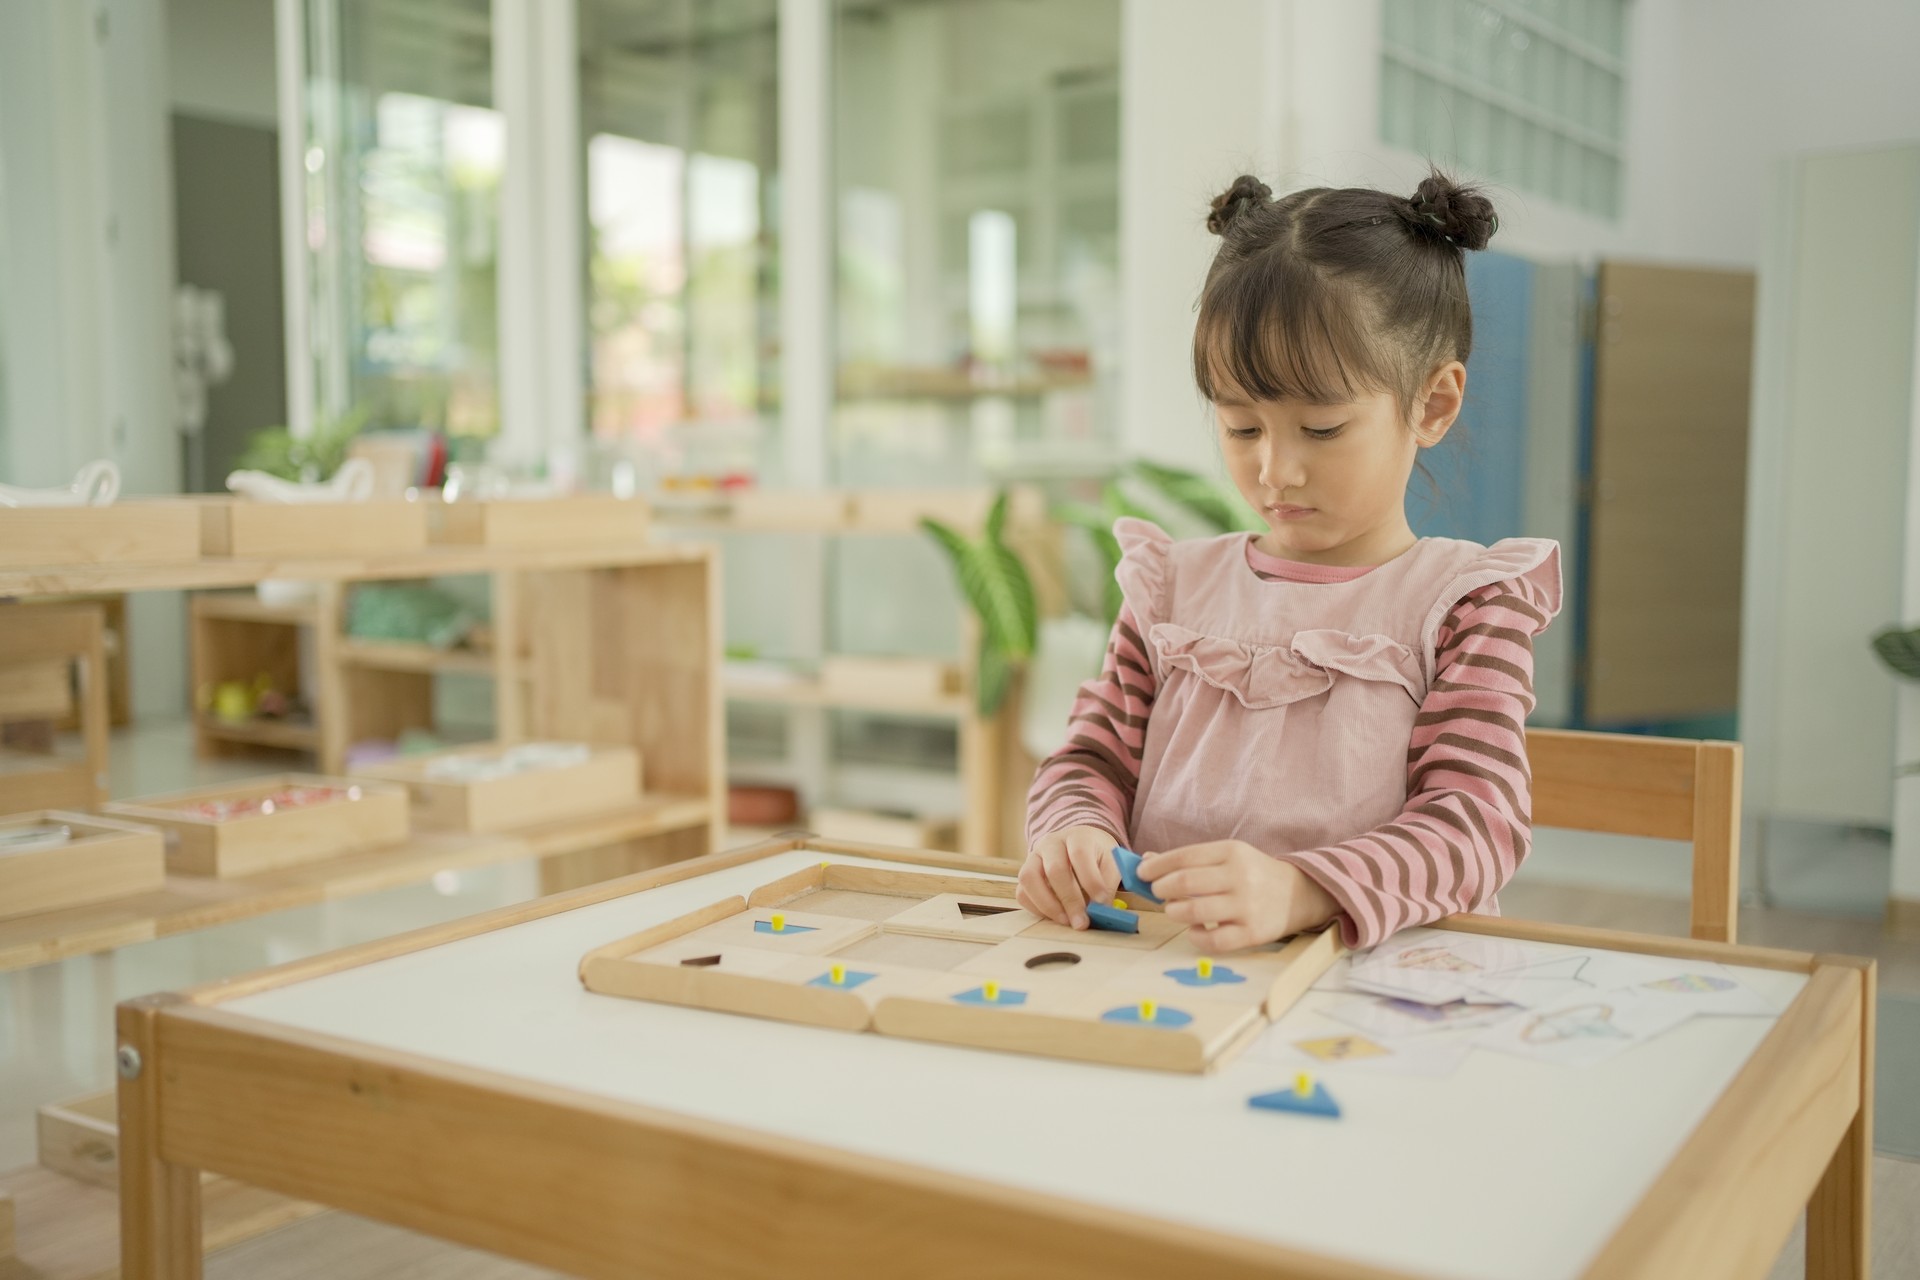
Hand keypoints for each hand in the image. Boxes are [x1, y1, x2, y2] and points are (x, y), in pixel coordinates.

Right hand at [1018, 824, 1121, 929]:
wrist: (1080, 846)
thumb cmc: (1097, 858)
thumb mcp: (1111, 864)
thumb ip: (1107, 885)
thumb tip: (1102, 912)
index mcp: (1077, 836)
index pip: (1080, 854)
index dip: (1091, 880)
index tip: (1101, 902)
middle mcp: (1051, 843)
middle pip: (1055, 869)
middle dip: (1069, 900)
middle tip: (1081, 922)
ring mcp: (1034, 857)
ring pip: (1029, 879)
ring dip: (1048, 905)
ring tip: (1066, 921)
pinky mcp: (1025, 874)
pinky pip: (1022, 893)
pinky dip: (1037, 909)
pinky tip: (1055, 916)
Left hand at [1137, 841, 1337, 952]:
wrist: (1299, 894)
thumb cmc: (1253, 874)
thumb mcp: (1228, 857)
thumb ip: (1190, 859)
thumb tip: (1147, 862)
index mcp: (1231, 852)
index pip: (1184, 857)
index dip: (1156, 866)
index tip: (1142, 873)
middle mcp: (1239, 877)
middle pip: (1185, 882)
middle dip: (1161, 888)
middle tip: (1157, 892)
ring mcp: (1247, 906)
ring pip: (1194, 911)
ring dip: (1174, 911)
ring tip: (1174, 909)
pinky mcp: (1252, 933)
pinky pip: (1212, 940)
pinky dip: (1195, 936)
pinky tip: (1195, 929)